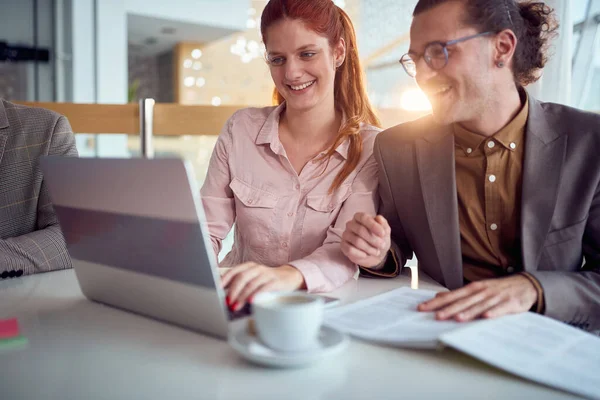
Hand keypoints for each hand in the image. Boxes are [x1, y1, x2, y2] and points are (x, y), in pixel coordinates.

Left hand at [221, 263, 304, 310]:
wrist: (289, 277)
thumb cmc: (267, 281)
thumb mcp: (253, 279)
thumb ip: (241, 284)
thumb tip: (225, 295)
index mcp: (249, 266)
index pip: (234, 271)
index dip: (225, 280)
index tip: (217, 289)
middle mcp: (257, 269)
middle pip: (242, 277)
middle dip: (233, 291)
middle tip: (227, 302)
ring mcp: (267, 274)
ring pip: (252, 283)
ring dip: (242, 296)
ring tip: (236, 306)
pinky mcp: (276, 281)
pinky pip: (265, 287)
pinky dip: (257, 294)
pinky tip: (251, 301)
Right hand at [341, 213, 390, 267]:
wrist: (375, 253)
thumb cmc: (379, 238)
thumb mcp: (385, 231)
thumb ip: (383, 224)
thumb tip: (379, 218)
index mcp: (360, 217)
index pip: (364, 217)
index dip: (373, 225)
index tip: (383, 234)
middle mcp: (350, 224)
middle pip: (360, 230)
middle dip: (373, 239)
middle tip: (382, 245)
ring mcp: (346, 234)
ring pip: (356, 241)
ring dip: (369, 248)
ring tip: (376, 252)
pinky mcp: (343, 245)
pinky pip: (350, 249)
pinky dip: (360, 254)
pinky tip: (366, 255)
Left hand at [417, 275, 537, 321]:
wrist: (525, 284)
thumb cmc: (497, 289)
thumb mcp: (477, 289)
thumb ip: (459, 294)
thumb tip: (438, 296)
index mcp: (472, 288)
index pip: (451, 296)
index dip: (436, 302)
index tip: (423, 308)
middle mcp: (482, 292)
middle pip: (463, 302)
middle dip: (449, 309)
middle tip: (436, 316)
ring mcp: (495, 297)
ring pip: (479, 306)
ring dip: (468, 312)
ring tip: (457, 318)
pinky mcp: (509, 303)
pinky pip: (500, 309)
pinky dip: (493, 313)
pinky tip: (486, 318)